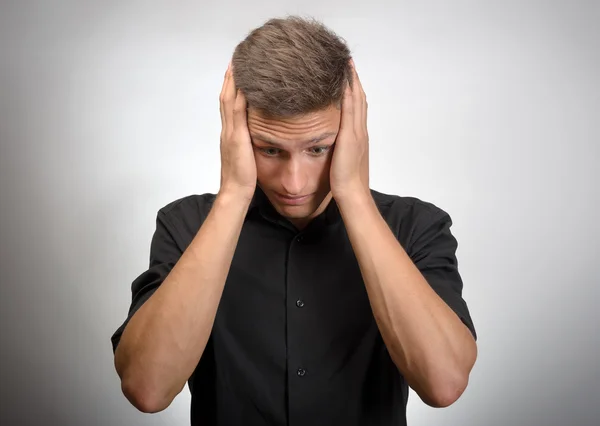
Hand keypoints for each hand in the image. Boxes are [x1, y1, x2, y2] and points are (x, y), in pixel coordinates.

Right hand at [218, 62, 256, 200]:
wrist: (236, 192)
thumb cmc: (244, 179)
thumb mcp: (248, 156)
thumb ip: (251, 144)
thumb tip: (262, 136)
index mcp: (230, 134)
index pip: (229, 104)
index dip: (232, 86)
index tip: (237, 70)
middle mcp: (228, 129)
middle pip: (227, 96)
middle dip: (231, 77)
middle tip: (237, 58)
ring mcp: (230, 132)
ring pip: (229, 98)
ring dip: (233, 79)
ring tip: (239, 61)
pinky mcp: (237, 136)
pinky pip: (237, 109)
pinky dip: (238, 94)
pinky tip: (244, 81)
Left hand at [330, 59, 369, 201]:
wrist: (352, 192)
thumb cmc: (345, 182)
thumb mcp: (341, 161)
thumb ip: (339, 149)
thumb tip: (332, 145)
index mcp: (358, 136)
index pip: (358, 107)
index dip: (354, 90)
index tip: (348, 75)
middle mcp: (360, 131)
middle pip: (359, 98)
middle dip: (354, 80)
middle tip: (347, 61)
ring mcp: (357, 132)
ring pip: (357, 99)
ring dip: (352, 80)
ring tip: (345, 63)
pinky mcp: (350, 136)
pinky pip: (350, 109)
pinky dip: (348, 92)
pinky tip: (343, 80)